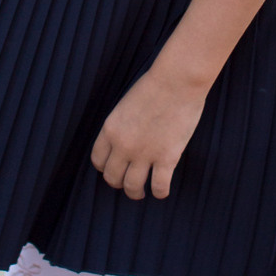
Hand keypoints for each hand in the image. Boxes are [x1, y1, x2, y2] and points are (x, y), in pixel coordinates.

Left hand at [90, 58, 210, 201]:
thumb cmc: (155, 87)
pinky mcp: (166, 158)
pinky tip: (161, 191)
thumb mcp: (125, 106)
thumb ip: (121, 126)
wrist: (177, 81)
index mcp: (110, 130)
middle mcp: (123, 145)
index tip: (114, 169)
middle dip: (119, 183)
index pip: (98, 160)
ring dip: (136, 193)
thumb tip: (123, 143)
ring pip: (132, 187)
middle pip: (112, 177)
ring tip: (142, 192)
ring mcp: (144, 154)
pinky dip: (159, 192)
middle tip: (128, 183)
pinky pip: (158, 187)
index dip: (105, 168)